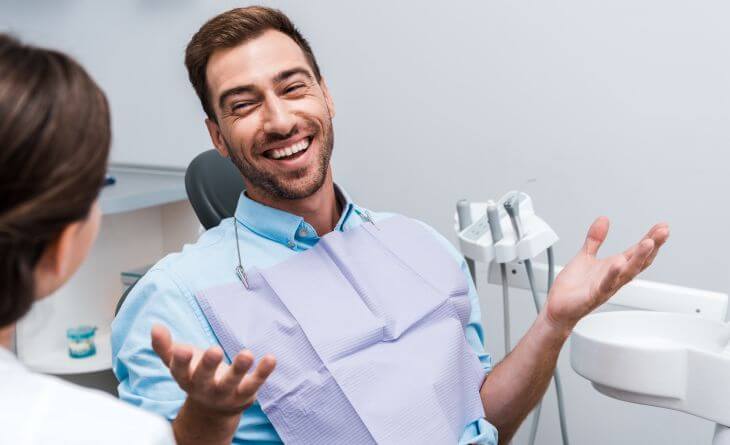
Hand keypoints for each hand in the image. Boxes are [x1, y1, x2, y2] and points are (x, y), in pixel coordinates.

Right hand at [151, 324, 275, 416]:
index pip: (180, 370)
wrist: (213, 409)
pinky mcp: (245, 394)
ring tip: (247, 354)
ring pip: (232, 382)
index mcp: (186, 378)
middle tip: (214, 350)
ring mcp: (226, 393)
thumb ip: (165, 346)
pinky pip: (255, 383)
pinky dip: (263, 372)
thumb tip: (155, 326)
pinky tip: (271, 358)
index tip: (182, 349)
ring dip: (239, 368)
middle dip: (209, 365)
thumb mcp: (178, 363)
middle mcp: (204, 388)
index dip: (180, 360)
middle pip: (204, 378)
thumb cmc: (195, 376)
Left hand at [545, 217, 669, 331]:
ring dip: (639, 258)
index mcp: (615, 267)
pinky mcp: (594, 295)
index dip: (650, 239)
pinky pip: (605, 285)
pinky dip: (612, 275)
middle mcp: (615, 277)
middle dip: (652, 246)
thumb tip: (603, 220)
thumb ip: (595, 239)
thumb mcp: (586, 256)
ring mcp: (606, 287)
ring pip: (627, 272)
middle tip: (664, 231)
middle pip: (639, 261)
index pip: (637, 251)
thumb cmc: (574, 286)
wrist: (559, 307)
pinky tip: (618, 264)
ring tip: (649, 243)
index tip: (662, 226)